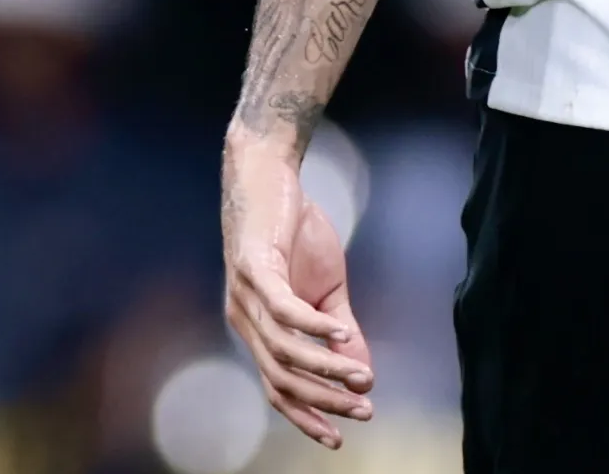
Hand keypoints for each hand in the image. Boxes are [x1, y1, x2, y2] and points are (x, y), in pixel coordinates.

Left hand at [221, 128, 373, 447]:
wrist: (269, 171)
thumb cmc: (294, 228)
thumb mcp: (326, 288)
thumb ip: (340, 331)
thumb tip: (364, 378)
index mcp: (256, 327)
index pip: (277, 386)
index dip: (306, 415)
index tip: (337, 438)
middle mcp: (244, 317)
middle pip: (281, 377)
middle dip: (324, 400)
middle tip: (363, 410)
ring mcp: (245, 294)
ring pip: (285, 349)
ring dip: (326, 368)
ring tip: (362, 377)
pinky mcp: (252, 267)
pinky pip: (284, 309)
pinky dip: (313, 328)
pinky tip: (341, 336)